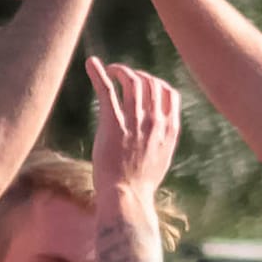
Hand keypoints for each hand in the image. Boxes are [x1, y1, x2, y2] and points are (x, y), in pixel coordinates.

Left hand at [87, 58, 181, 201]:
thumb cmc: (141, 184)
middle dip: (138, 74)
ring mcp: (135, 123)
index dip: (156, 83)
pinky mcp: (113, 125)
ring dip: (120, 71)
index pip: (169, 94)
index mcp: (169, 130)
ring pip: (132, 82)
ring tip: (110, 70)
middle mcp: (154, 122)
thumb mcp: (161, 159)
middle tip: (123, 76)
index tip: (144, 84)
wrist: (128, 198)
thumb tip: (160, 128)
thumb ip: (163, 139)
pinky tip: (92, 63)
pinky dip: (99, 74)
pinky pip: (108, 91)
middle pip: (151, 84)